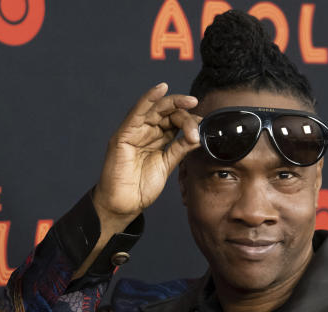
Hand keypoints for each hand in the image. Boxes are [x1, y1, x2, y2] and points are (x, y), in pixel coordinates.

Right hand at [92, 83, 200, 225]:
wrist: (124, 204)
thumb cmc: (141, 187)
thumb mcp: (167, 165)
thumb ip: (180, 149)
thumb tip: (198, 135)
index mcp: (156, 138)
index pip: (174, 122)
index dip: (189, 120)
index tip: (203, 125)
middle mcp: (144, 132)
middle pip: (166, 113)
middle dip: (184, 110)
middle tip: (198, 114)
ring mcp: (133, 132)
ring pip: (154, 110)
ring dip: (172, 103)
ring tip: (189, 102)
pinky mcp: (123, 135)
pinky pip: (136, 113)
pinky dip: (148, 99)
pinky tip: (160, 90)